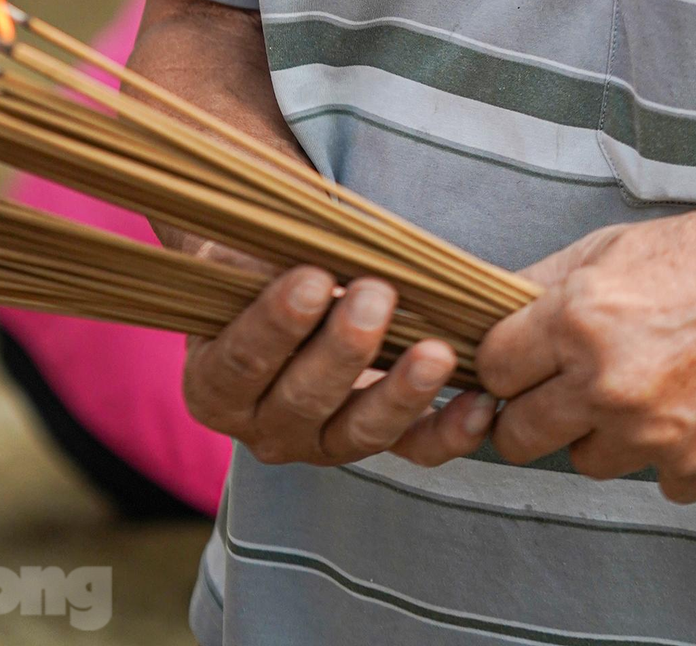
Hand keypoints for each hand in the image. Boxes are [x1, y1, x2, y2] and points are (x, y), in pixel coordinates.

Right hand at [183, 264, 499, 467]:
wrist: (283, 292)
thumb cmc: (259, 267)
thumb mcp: (244, 259)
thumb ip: (263, 259)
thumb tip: (304, 245)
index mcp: (215, 384)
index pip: (242, 361)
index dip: (276, 323)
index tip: (312, 279)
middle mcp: (265, 427)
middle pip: (303, 399)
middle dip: (344, 348)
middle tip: (375, 297)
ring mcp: (323, 442)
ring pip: (362, 431)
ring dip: (401, 391)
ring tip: (436, 353)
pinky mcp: (377, 442)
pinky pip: (415, 449)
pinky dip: (450, 432)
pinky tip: (480, 404)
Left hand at [477, 197, 695, 500]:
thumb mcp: (611, 247)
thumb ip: (544, 286)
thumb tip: (494, 316)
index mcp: (577, 319)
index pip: (491, 369)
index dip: (502, 362)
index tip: (517, 360)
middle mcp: (606, 383)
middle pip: (518, 435)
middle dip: (529, 412)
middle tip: (556, 389)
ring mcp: (650, 433)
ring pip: (582, 462)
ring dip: (598, 434)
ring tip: (634, 389)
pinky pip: (654, 480)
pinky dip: (665, 456)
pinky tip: (683, 411)